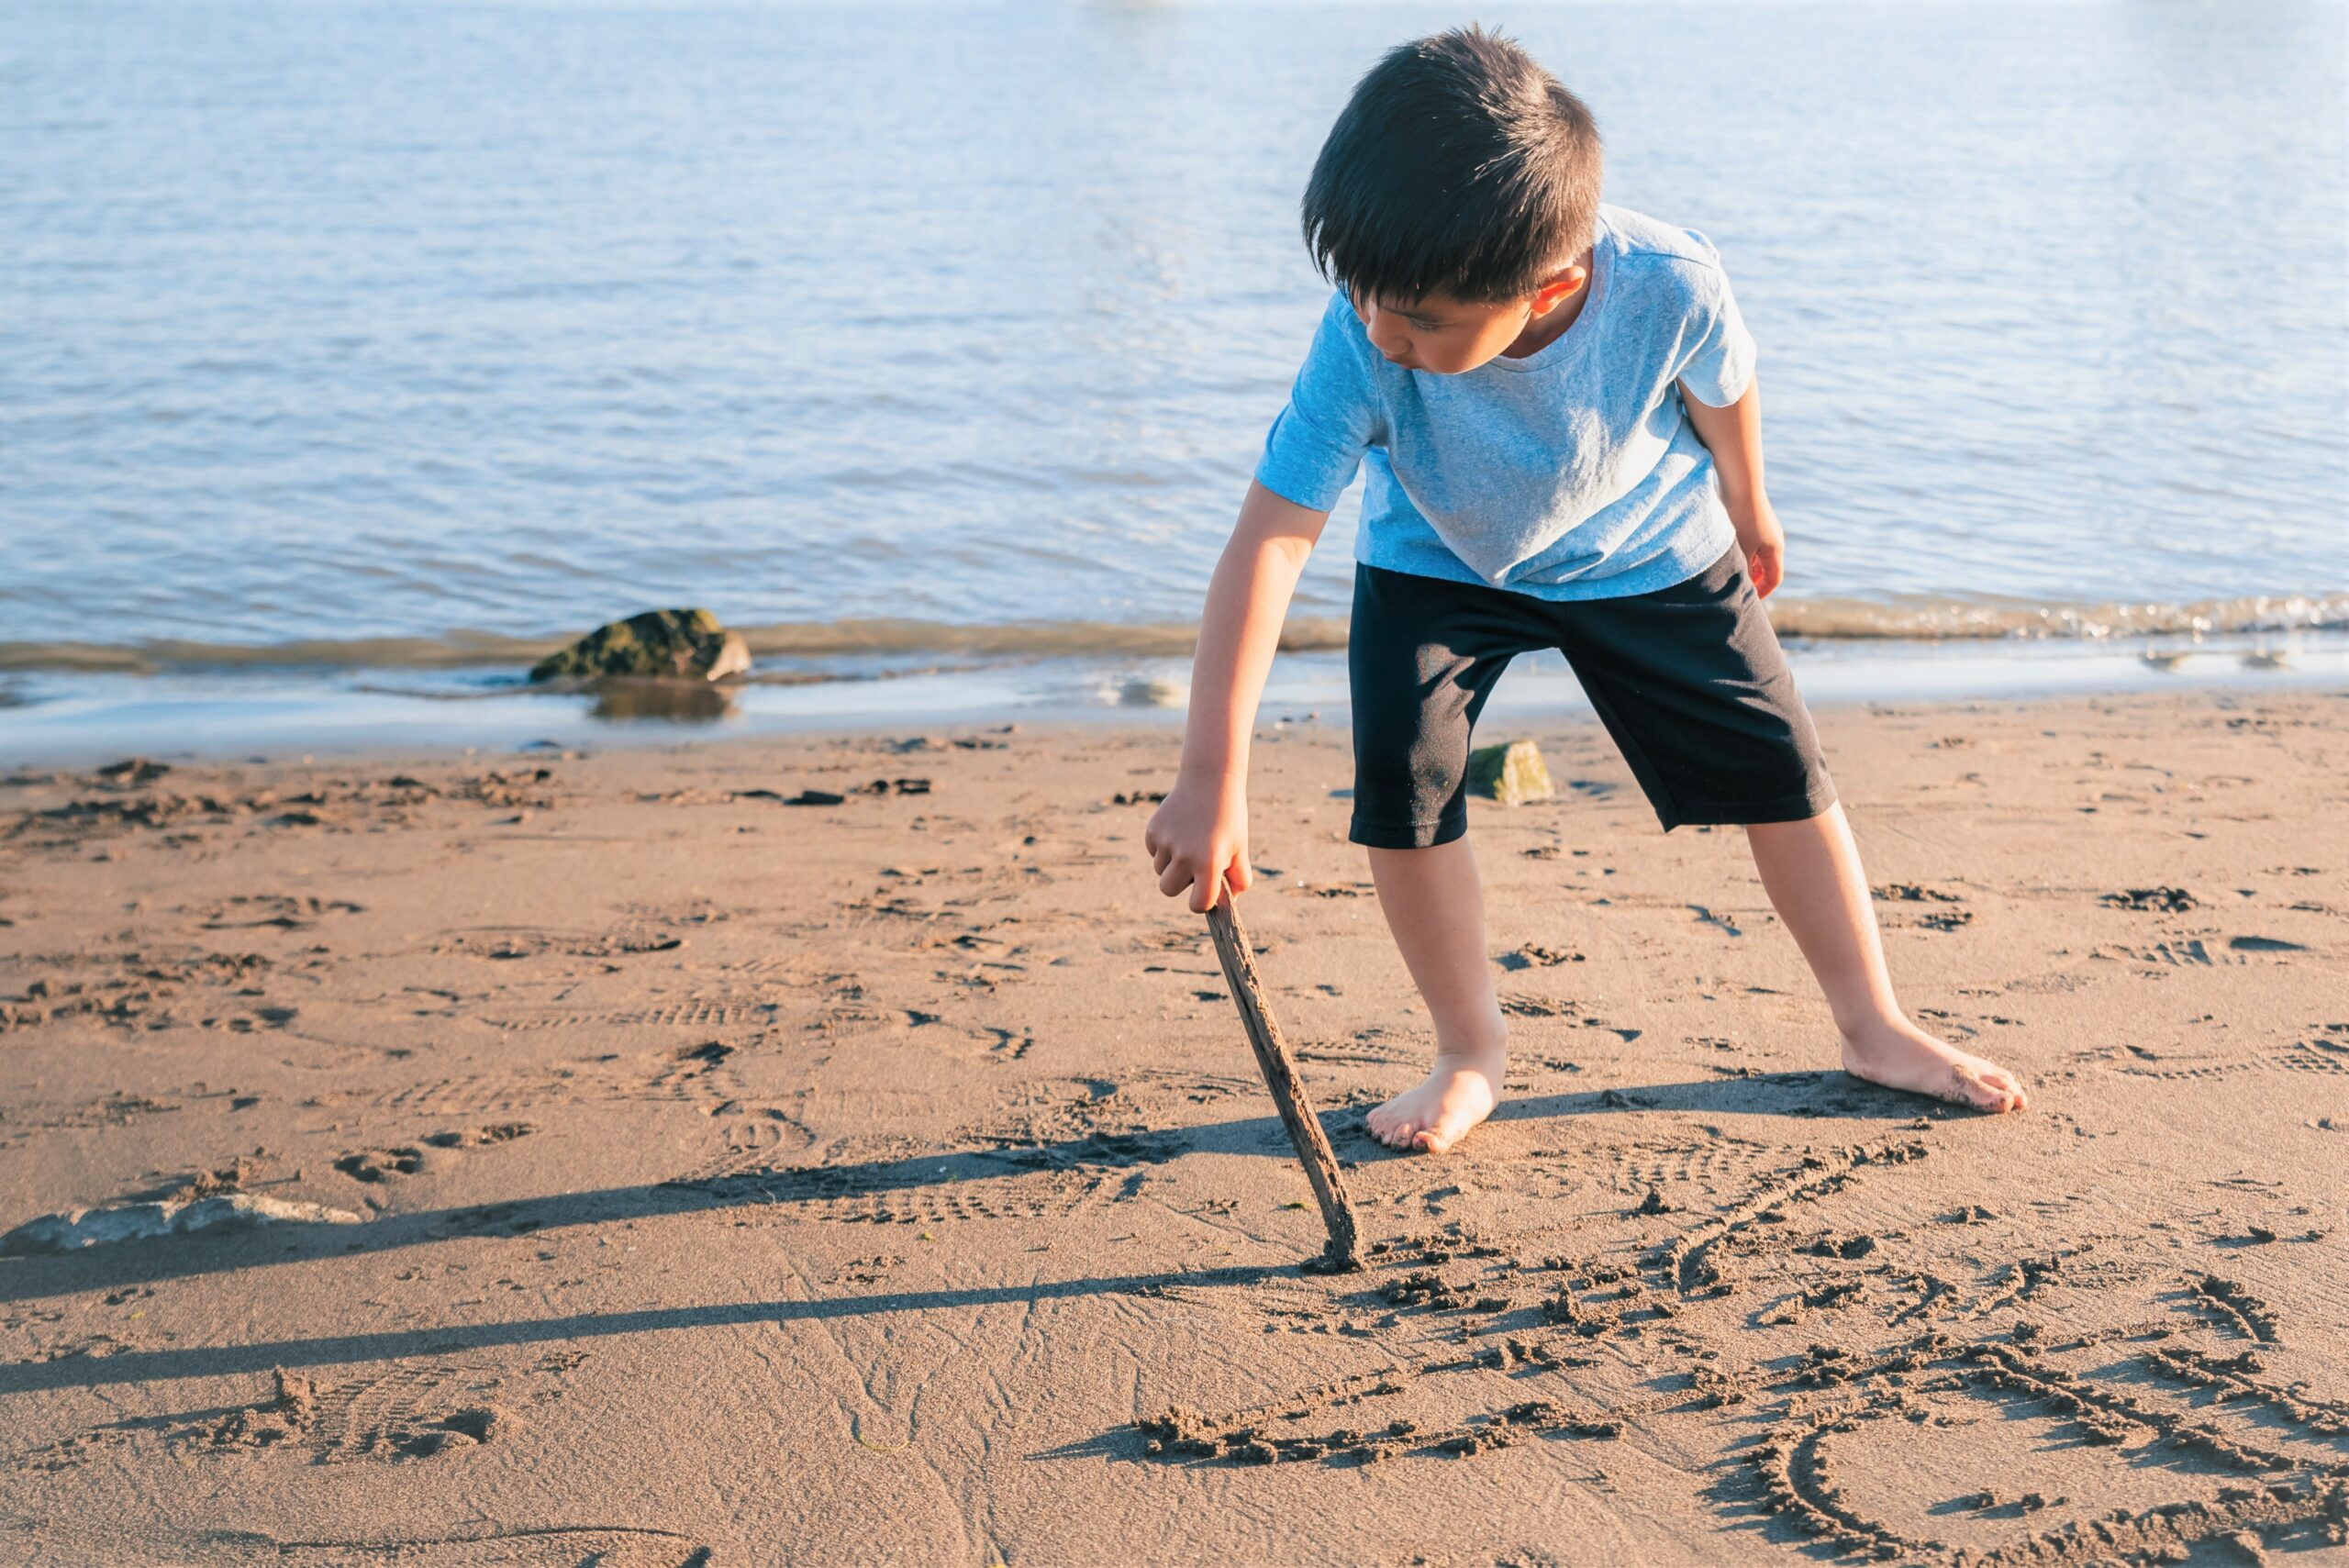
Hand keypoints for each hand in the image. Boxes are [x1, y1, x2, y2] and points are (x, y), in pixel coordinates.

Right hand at [1144, 776, 1252, 912]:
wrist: (1209, 780)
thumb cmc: (1229, 819)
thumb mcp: (1241, 848)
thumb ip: (1240, 878)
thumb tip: (1229, 900)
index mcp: (1209, 862)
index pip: (1198, 903)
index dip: (1201, 902)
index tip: (1204, 893)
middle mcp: (1185, 855)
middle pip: (1169, 889)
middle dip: (1180, 883)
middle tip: (1196, 863)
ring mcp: (1166, 842)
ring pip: (1160, 870)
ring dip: (1172, 863)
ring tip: (1190, 840)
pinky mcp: (1152, 831)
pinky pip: (1154, 852)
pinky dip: (1164, 847)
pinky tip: (1179, 829)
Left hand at [1734, 498, 1785, 597]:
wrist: (1741, 484)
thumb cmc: (1741, 518)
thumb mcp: (1741, 550)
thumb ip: (1743, 571)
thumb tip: (1742, 589)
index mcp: (1775, 549)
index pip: (1774, 578)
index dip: (1763, 592)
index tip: (1750, 602)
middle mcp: (1774, 539)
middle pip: (1767, 568)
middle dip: (1754, 581)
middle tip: (1737, 591)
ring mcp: (1765, 529)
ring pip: (1757, 555)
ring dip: (1746, 566)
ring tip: (1730, 574)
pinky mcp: (1755, 520)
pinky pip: (1751, 543)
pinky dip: (1742, 553)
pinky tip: (1727, 554)